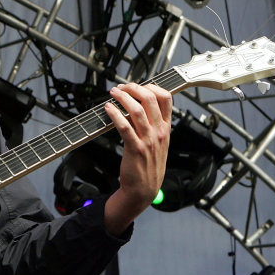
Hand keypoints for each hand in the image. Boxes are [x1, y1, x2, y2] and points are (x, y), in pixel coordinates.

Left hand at [103, 83, 171, 235]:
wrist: (144, 189)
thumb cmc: (148, 166)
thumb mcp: (158, 143)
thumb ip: (152, 125)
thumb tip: (138, 106)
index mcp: (166, 128)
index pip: (166, 99)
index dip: (152, 86)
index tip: (138, 85)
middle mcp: (159, 132)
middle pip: (150, 99)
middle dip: (134, 88)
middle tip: (122, 87)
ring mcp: (148, 140)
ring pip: (137, 110)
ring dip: (123, 97)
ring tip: (113, 93)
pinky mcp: (135, 148)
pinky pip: (124, 127)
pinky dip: (115, 115)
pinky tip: (108, 109)